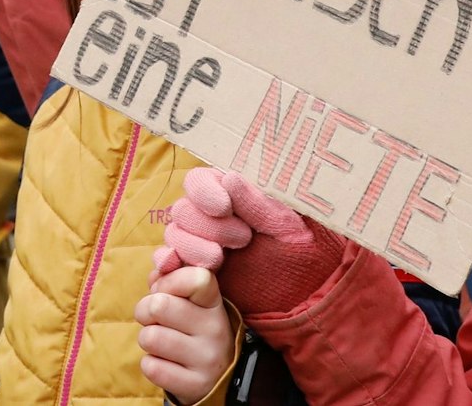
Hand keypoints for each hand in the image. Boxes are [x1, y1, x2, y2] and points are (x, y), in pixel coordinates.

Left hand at [135, 266, 233, 405]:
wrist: (219, 376)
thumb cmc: (194, 327)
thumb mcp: (192, 300)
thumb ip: (172, 278)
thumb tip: (156, 270)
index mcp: (214, 303)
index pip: (195, 279)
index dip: (168, 281)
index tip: (164, 290)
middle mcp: (215, 330)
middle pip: (158, 306)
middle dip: (145, 310)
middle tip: (154, 319)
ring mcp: (207, 360)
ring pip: (150, 337)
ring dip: (147, 339)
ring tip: (161, 342)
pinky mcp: (194, 385)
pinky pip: (151, 367)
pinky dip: (151, 364)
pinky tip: (166, 362)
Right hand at [155, 169, 346, 316]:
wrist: (303, 292)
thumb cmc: (300, 249)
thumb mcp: (284, 224)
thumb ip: (256, 203)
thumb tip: (229, 178)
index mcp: (230, 194)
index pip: (198, 181)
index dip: (204, 192)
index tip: (224, 207)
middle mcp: (209, 215)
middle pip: (184, 210)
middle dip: (208, 227)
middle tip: (242, 239)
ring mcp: (199, 242)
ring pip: (175, 234)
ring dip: (192, 246)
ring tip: (221, 259)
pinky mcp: (194, 269)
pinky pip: (169, 261)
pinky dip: (167, 261)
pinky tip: (173, 265)